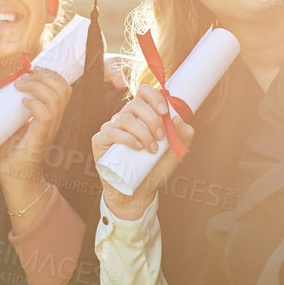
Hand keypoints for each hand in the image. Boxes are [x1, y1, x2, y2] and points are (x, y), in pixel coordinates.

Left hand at [0, 68, 71, 222]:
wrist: (15, 177)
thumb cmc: (14, 151)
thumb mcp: (17, 123)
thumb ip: (15, 109)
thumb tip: (5, 90)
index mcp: (52, 115)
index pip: (63, 88)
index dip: (52, 74)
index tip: (33, 69)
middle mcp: (55, 121)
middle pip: (62, 89)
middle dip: (44, 76)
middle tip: (24, 78)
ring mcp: (48, 130)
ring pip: (55, 99)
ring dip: (37, 86)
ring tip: (21, 87)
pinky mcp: (39, 139)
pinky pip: (45, 116)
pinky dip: (35, 104)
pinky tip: (24, 101)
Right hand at [91, 84, 194, 220]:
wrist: (139, 192)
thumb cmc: (155, 169)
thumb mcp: (175, 152)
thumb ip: (183, 135)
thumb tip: (177, 118)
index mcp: (140, 115)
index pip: (143, 92)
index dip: (153, 96)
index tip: (165, 111)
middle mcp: (124, 118)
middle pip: (135, 104)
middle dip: (152, 118)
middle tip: (161, 137)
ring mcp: (111, 128)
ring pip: (124, 118)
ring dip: (142, 132)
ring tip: (151, 149)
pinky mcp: (100, 141)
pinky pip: (111, 132)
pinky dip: (126, 138)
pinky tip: (137, 147)